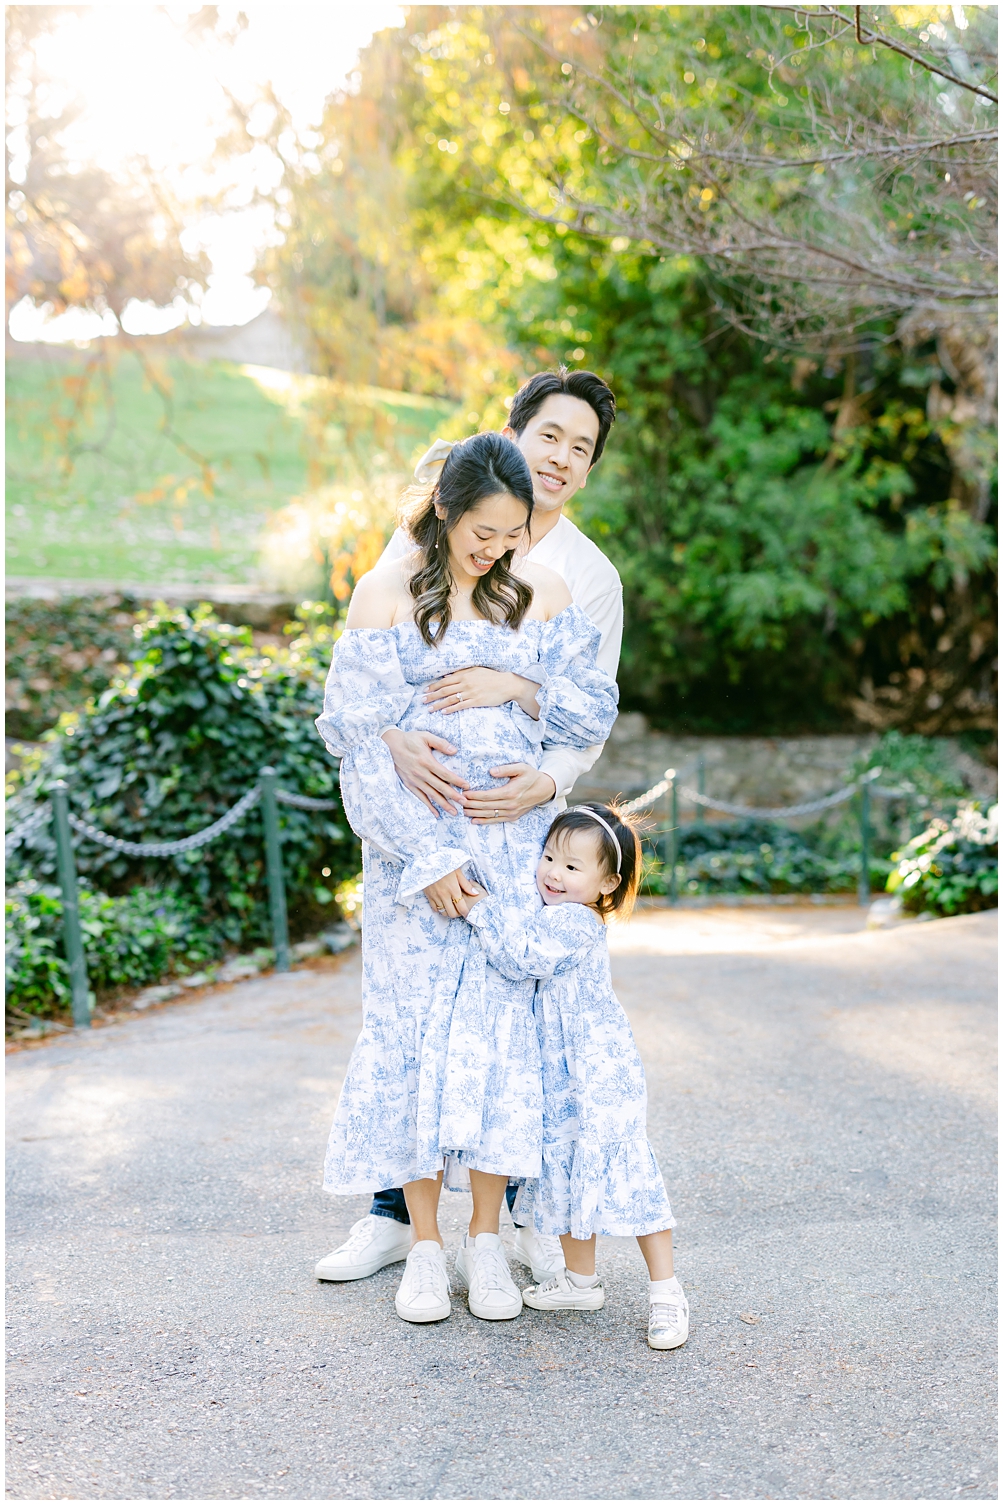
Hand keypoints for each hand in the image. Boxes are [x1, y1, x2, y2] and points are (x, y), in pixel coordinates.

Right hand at [381, 728, 469, 816]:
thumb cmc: (410, 739)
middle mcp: (421, 773)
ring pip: (432, 795)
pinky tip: (436, 813)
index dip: (457, 781)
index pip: (445, 774)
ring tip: (454, 812)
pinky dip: (428, 806)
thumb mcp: (426, 736)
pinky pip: (420, 797)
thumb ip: (440, 743)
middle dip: (453, 796)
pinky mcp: (409, 784)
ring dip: (443, 804)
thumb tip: (455, 750)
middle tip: (464, 803)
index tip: (466, 786)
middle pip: (440, 787)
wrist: (390, 745)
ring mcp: (415, 780)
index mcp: (427, 761)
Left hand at [423, 667, 540, 718]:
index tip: (426, 690)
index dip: (434, 686)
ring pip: (450, 699)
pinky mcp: (476, 701)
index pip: (445, 681)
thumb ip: (462, 673)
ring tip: (430, 709)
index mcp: (464, 675)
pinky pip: (461, 706)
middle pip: (444, 690)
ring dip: (439, 704)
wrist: (506, 684)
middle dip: (432, 696)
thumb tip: (447, 676)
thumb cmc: (491, 676)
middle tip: (423, 701)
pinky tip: (444, 712)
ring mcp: (470, 692)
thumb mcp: (476, 670)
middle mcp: (465, 683)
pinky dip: (451, 709)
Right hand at [424, 868, 483, 918]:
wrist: (428, 861)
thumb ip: (466, 885)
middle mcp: (444, 895)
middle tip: (459, 909)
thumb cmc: (445, 865)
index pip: (461, 907)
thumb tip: (475, 894)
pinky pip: (434, 908)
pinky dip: (439, 908)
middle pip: (452, 913)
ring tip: (451, 906)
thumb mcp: (458, 872)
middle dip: (457, 914)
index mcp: (453, 889)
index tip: (467, 912)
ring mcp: (435, 896)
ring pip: (443, 912)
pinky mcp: (428, 896)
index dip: (465, 912)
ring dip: (448, 912)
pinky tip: (442, 903)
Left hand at [464, 764, 557, 823]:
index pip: (487, 795)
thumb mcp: (521, 767)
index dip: (474, 795)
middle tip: (458, 802)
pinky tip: (474, 821)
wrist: (544, 789)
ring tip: (463, 811)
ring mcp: (512, 812)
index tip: (463, 792)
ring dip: (475, 814)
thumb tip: (491, 771)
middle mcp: (510, 804)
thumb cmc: (531, 776)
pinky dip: (484, 821)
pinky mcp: (513, 817)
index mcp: (510, 792)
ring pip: (489, 815)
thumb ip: (506, 769)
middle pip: (485, 806)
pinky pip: (496, 820)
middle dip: (470, 804)